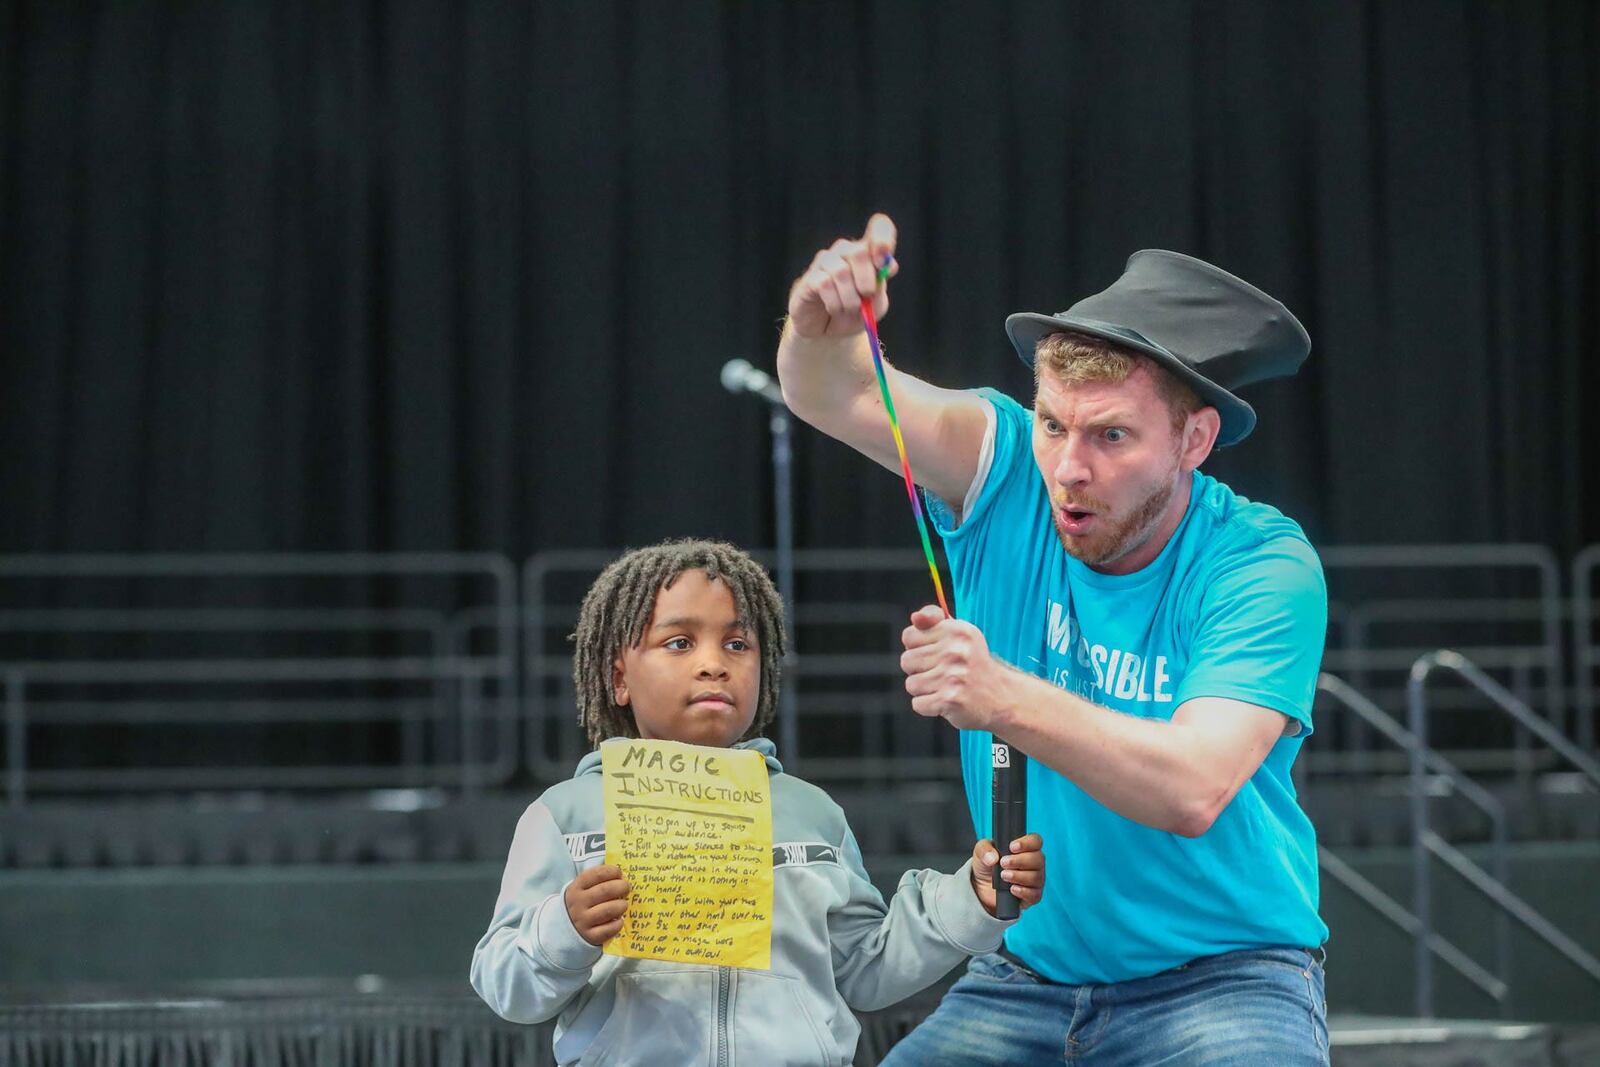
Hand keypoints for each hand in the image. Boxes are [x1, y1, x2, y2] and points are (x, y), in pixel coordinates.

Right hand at [564, 864, 629, 945]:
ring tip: (623, 905)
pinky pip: (609, 929)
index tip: (619, 873)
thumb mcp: (583, 889)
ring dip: (621, 905)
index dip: (612, 871)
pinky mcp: (590, 936)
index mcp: (577, 887)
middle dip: (621, 887)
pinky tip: (619, 920)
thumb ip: (599, 881)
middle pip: (605, 890)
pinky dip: (618, 924)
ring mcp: (583, 920)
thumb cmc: (583, 903)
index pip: (597, 874)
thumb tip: (622, 876)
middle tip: (626, 888)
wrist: (567, 927)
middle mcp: (578, 903)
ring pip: (609, 910)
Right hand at [786, 213, 899, 337]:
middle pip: (859, 251)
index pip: (879, 226)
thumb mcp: (876, 305)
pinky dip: (834, 303)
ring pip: (841, 272)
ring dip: (850, 299)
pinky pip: (824, 284)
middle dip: (866, 281)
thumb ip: (882, 286)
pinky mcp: (810, 277)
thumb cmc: (855, 314)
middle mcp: (846, 251)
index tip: (882, 264)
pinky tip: (834, 309)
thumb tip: (889, 265)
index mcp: (868, 252)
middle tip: (866, 298)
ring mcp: (825, 262)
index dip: (883, 240)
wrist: (830, 334)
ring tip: (849, 309)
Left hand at [900, 606, 1003, 729]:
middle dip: (919, 670)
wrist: (1001, 696)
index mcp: (956, 631)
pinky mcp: (950, 699)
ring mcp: (953, 676)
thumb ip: (933, 620)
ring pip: (911, 684)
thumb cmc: (973, 664)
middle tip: (942, 673)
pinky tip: (946, 701)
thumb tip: (916, 617)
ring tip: (945, 687)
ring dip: (924, 689)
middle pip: (906, 661)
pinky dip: (929, 706)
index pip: (909, 636)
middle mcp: (955, 651)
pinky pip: (918, 704)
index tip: (934, 653)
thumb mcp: (959, 635)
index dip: (917, 647)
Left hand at [970, 833, 1044, 915]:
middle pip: (1038, 859)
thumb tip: (992, 858)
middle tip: (1003, 863)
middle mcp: (1034, 863)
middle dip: (1020, 861)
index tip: (1012, 847)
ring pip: (1036, 877)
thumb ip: (984, 849)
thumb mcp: (980, 852)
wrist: (981, 886)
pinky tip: (1012, 889)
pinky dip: (1023, 891)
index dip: (1027, 843)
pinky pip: (1034, 894)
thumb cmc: (987, 864)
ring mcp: (1035, 880)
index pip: (1036, 841)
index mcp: (1025, 848)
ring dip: (1019, 876)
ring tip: (1003, 876)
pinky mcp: (1032, 895)